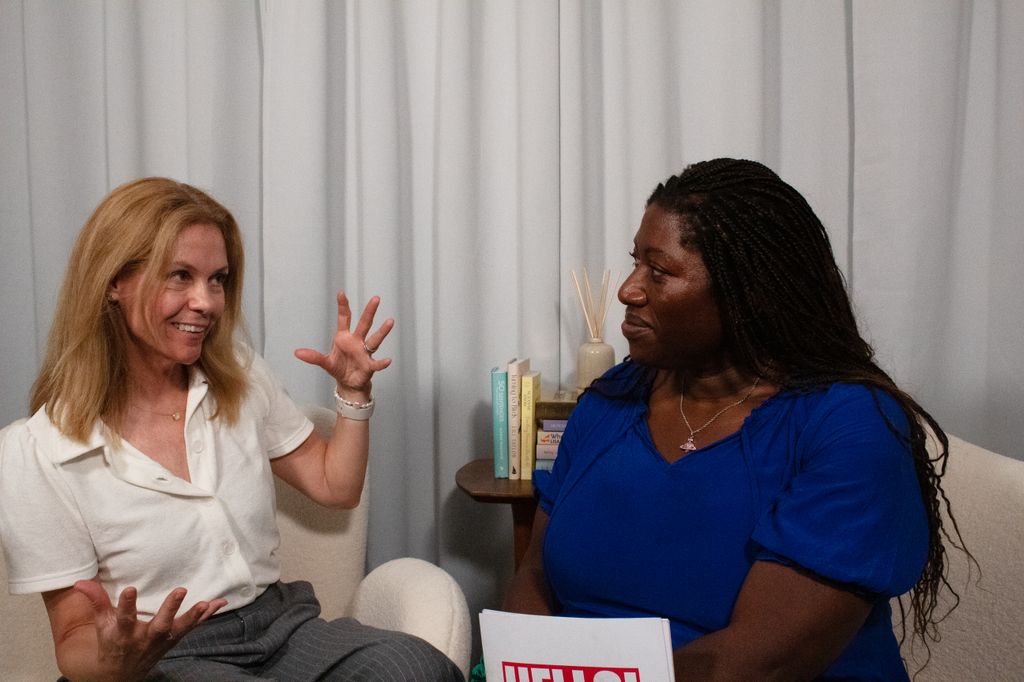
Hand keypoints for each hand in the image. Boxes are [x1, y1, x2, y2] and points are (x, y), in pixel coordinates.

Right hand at [73, 580, 225, 679]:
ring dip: (193, 616)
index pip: (123, 618)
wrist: (120, 674)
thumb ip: (96, 601)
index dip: (126, 605)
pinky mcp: (173, 640)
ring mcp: (161, 641)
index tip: (131, 589)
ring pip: (179, 629)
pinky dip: (205, 616)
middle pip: (159, 624)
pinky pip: (191, 628)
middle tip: (180, 590)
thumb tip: (80, 582)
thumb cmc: (111, 643)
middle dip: (170, 608)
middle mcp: (144, 638)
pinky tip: (220, 602)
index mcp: (123, 633)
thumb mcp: (101, 624)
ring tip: (206, 603)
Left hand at [294, 292, 394, 399]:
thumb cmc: (339, 368)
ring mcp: (365, 352)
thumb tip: (297, 352)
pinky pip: (376, 363)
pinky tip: (388, 360)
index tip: (341, 293)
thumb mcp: (325, 362)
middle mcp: (357, 342)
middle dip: (369, 312)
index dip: (343, 306)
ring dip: (382, 331)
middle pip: (364, 324)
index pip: (344, 318)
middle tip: (376, 298)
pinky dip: (382, 362)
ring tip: (390, 321)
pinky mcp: (369, 365)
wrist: (349, 384)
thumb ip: (313, 357)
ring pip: (375, 340)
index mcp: (344, 338)